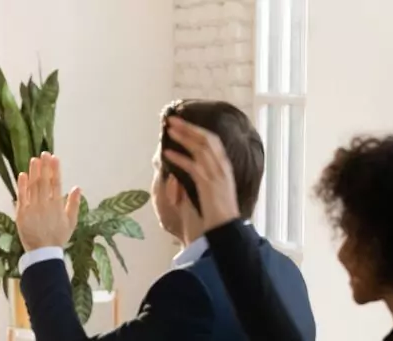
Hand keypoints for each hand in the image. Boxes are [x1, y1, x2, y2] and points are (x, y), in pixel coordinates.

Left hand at [15, 152, 81, 250]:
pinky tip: (23, 174)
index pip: (56, 183)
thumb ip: (74, 204)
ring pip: (33, 186)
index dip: (55, 169)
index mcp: (57, 206)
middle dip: (44, 166)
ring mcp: (32, 208)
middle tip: (44, 153)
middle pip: (44, 182)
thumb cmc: (58, 237)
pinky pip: (21, 196)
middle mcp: (45, 205)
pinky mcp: (21, 213)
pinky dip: (22, 185)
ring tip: (34, 159)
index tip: (54, 157)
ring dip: (34, 172)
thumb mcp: (71, 222)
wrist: (43, 253)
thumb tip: (77, 187)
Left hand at [162, 116, 240, 232]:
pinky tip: (168, 155)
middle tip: (171, 120)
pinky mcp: (210, 185)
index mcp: (224, 167)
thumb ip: (199, 176)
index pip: (213, 140)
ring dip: (184, 137)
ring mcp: (217, 175)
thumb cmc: (215, 213)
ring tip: (169, 130)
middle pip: (207, 139)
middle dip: (188, 127)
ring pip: (201, 148)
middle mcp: (222, 168)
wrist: (225, 230)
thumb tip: (181, 164)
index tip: (182, 122)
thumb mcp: (208, 190)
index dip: (197, 130)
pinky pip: (193, 167)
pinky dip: (179, 159)